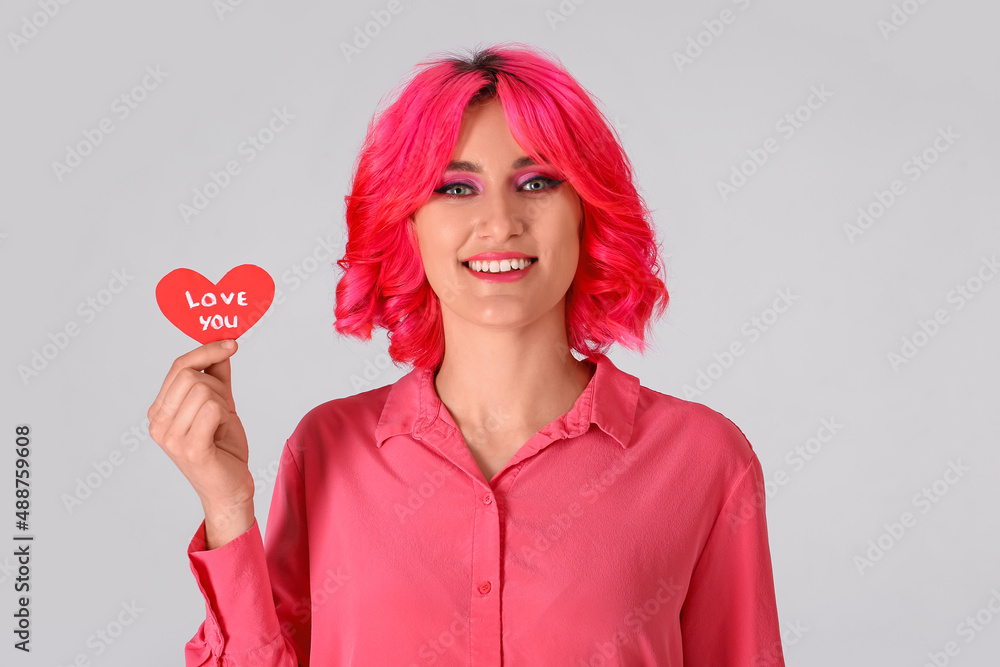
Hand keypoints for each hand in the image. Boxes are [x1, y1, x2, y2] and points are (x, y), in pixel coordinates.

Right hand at [148, 340, 254, 545]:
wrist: (230, 488)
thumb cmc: (223, 447)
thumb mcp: (221, 404)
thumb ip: (217, 376)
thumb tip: (223, 345)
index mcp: (159, 411)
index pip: (180, 366)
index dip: (206, 351)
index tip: (232, 343)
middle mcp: (157, 424)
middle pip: (191, 376)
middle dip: (218, 386)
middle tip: (224, 410)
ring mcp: (170, 438)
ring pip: (204, 391)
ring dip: (224, 404)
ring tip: (221, 426)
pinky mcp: (189, 449)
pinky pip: (212, 409)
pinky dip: (225, 416)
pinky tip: (221, 433)